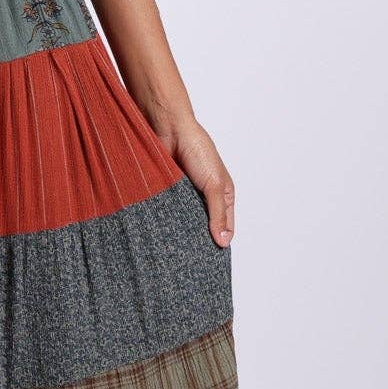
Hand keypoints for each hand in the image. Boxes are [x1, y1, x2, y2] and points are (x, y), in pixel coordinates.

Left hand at [160, 115, 234, 245]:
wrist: (169, 129)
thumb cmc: (198, 149)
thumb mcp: (214, 184)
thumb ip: (219, 214)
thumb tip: (224, 242)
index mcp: (223, 194)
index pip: (225, 225)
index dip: (220, 240)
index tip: (211, 259)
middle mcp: (204, 196)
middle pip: (204, 225)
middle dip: (199, 238)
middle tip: (191, 258)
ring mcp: (184, 195)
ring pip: (184, 220)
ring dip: (180, 229)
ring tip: (175, 249)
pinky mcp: (166, 192)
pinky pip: (167, 211)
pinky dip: (165, 219)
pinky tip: (162, 231)